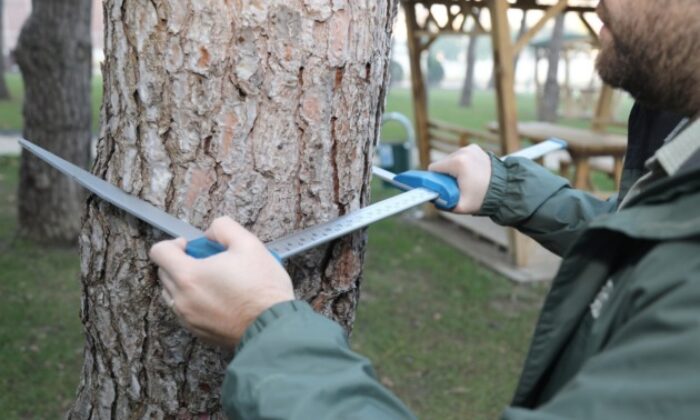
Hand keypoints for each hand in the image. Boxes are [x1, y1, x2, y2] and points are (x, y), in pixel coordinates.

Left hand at [149, 217, 294, 348]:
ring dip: (186, 283)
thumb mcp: (249, 243)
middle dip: (180, 262)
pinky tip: (219, 299)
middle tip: (208, 262)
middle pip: (164, 273)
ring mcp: (188, 319)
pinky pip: (185, 312)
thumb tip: (210, 233)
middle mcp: (181, 300)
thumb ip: (223, 228)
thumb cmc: (262, 287)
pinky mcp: (198, 332)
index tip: (190, 246)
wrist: (274, 326)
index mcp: (188, 275)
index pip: (159, 252)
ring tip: (213, 281)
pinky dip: (194, 301)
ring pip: (172, 294)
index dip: (173, 243)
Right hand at [428, 144, 491, 213]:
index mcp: (458, 163)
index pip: (434, 168)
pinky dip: (461, 165)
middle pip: (442, 163)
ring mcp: (470, 148)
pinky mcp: (475, 148)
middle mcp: (463, 152)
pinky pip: (460, 156)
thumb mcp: (460, 206)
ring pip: (450, 159)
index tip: (444, 187)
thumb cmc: (483, 198)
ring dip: (453, 170)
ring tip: (465, 180)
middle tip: (456, 186)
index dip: (436, 180)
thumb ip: (443, 204)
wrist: (505, 189)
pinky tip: (470, 174)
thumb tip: (432, 198)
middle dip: (445, 175)